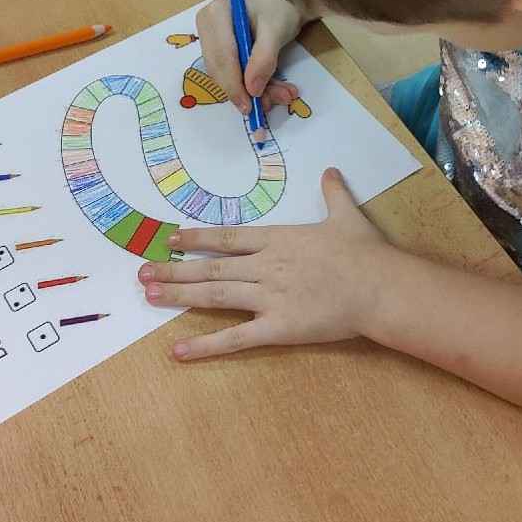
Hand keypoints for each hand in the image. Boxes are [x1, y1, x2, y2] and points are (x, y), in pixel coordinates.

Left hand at [139, 168, 393, 359]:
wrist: (380, 286)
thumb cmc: (365, 253)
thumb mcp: (347, 216)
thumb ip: (333, 193)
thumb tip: (331, 170)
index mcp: (278, 240)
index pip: (227, 238)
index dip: (197, 239)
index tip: (172, 239)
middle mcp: (265, 266)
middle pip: (211, 267)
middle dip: (174, 269)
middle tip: (141, 271)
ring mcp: (268, 297)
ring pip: (214, 295)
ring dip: (178, 294)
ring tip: (149, 295)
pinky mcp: (277, 327)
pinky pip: (235, 338)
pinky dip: (204, 346)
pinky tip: (177, 351)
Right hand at [196, 0, 304, 114]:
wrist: (284, 0)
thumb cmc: (280, 6)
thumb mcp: (276, 30)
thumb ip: (264, 57)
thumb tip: (252, 89)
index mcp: (216, 14)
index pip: (221, 55)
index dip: (234, 83)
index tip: (249, 105)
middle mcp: (207, 27)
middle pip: (219, 69)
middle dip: (244, 91)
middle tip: (268, 105)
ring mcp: (211, 40)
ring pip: (225, 76)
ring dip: (251, 91)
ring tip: (279, 96)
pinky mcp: (220, 51)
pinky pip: (231, 74)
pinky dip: (251, 85)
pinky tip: (272, 90)